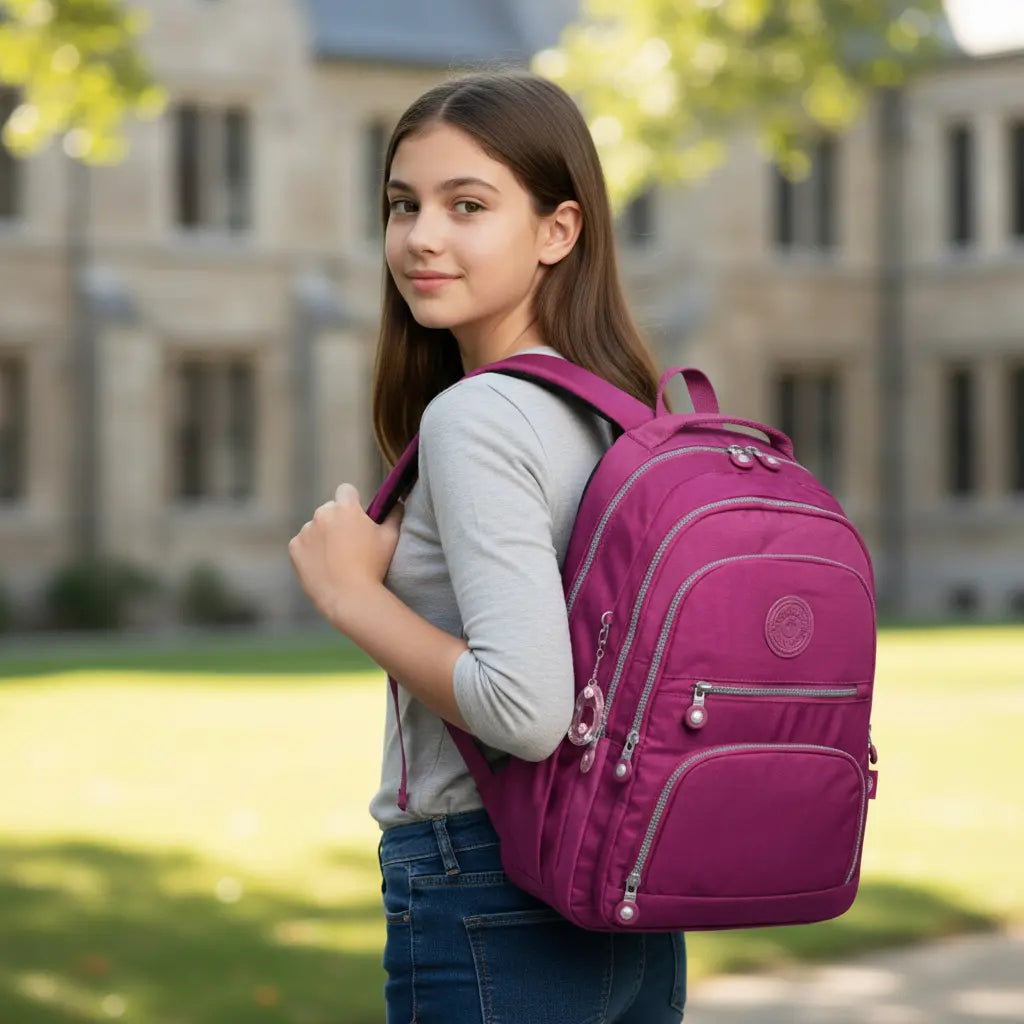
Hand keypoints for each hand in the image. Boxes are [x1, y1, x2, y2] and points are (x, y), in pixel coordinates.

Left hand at [288, 483, 403, 628]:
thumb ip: (394, 514)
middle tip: (348, 543)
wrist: (349, 597)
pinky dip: (310, 551)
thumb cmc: (374, 566)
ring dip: (323, 536)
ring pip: (315, 527)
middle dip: (337, 520)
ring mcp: (305, 531)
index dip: (353, 501)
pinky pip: (302, 543)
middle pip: (329, 509)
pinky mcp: (294, 548)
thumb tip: (397, 502)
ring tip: (335, 558)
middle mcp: (322, 514)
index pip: (346, 490)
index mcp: (345, 508)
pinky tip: (323, 565)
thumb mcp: (391, 537)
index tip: (357, 516)